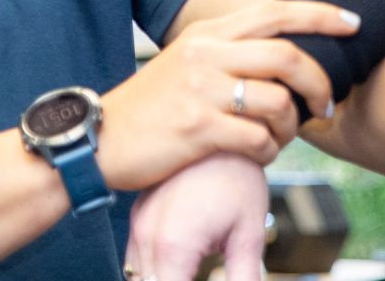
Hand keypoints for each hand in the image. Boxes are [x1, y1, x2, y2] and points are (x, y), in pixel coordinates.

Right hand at [98, 0, 354, 190]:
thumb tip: (283, 55)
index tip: (353, 22)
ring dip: (291, 127)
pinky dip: (268, 152)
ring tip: (279, 137)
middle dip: (320, 82)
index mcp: (207, 33)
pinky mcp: (197, 129)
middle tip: (326, 105)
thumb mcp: (185, 62)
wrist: (99, 137)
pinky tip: (256, 154)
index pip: (275, 11)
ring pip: (278, 102)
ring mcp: (201, 90)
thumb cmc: (149, 107)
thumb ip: (227, 52)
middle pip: (287, 55)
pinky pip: (258, 140)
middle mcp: (206, 53)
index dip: (321, 15)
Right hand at [126, 153, 270, 280]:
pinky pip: (136, 255)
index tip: (210, 278)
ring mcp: (138, 223)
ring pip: (137, 275)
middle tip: (202, 271)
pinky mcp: (139, 214)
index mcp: (172, 245)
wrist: (220, 120)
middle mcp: (146, 236)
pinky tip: (180, 266)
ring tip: (192, 270)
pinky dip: (154, 269)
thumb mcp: (247, 231)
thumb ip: (243, 275)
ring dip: (161, 279)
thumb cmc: (237, 175)